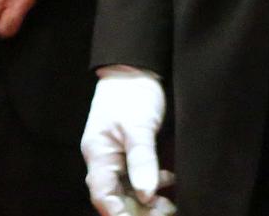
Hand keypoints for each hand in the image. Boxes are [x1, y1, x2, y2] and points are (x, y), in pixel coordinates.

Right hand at [82, 68, 176, 215]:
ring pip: (128, 190)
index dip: (120, 214)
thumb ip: (142, 160)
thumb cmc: (132, 92)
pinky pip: (138, 179)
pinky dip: (152, 185)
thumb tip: (146, 194)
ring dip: (147, 200)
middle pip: (115, 197)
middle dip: (138, 210)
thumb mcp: (138, 126)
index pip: (102, 195)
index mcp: (99, 154)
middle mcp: (105, 159)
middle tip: (165, 211)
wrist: (136, 67)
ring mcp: (117, 156)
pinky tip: (168, 182)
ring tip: (169, 203)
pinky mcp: (131, 152)